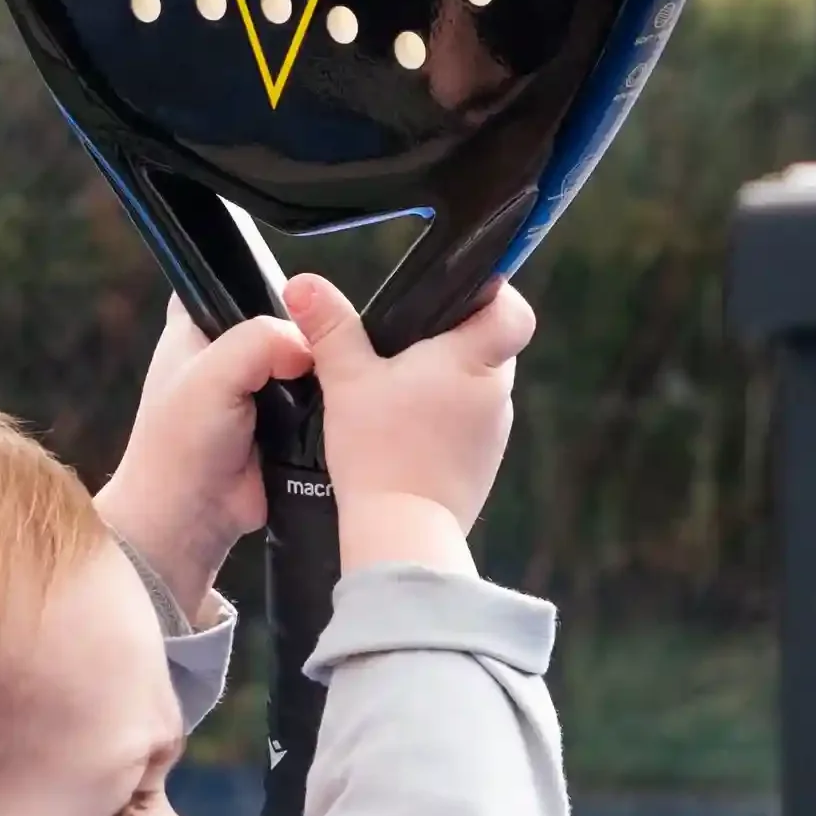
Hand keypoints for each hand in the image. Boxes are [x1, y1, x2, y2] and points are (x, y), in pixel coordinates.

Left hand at [96, 299, 313, 624]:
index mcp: (196, 327)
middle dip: (305, 334)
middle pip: (283, 322)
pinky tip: (339, 411)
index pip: (233, 279)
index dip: (264, 283)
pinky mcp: (284, 425)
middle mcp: (227, 353)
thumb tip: (309, 344)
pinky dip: (327, 409)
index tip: (301, 297)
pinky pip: (318, 404)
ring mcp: (257, 390)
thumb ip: (260, 341)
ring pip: (305, 363)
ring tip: (332, 380)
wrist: (190, 518)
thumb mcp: (212, 375)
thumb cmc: (178, 446)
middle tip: (327, 341)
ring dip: (318, 376)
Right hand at [284, 271, 533, 575]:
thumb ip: (330, 326)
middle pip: (489, 347)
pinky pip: (468, 427)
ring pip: (476, 388)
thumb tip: (302, 284)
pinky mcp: (483, 464)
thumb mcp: (345, 378)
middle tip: (403, 349)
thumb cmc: (378, 452)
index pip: (512, 311)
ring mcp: (495, 433)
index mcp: (473, 360)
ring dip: (445, 385)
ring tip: (395, 396)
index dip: (492, 295)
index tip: (459, 295)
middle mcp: (496, 394)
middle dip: (450, 342)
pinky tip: (404, 435)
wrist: (400, 531)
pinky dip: (443, 423)